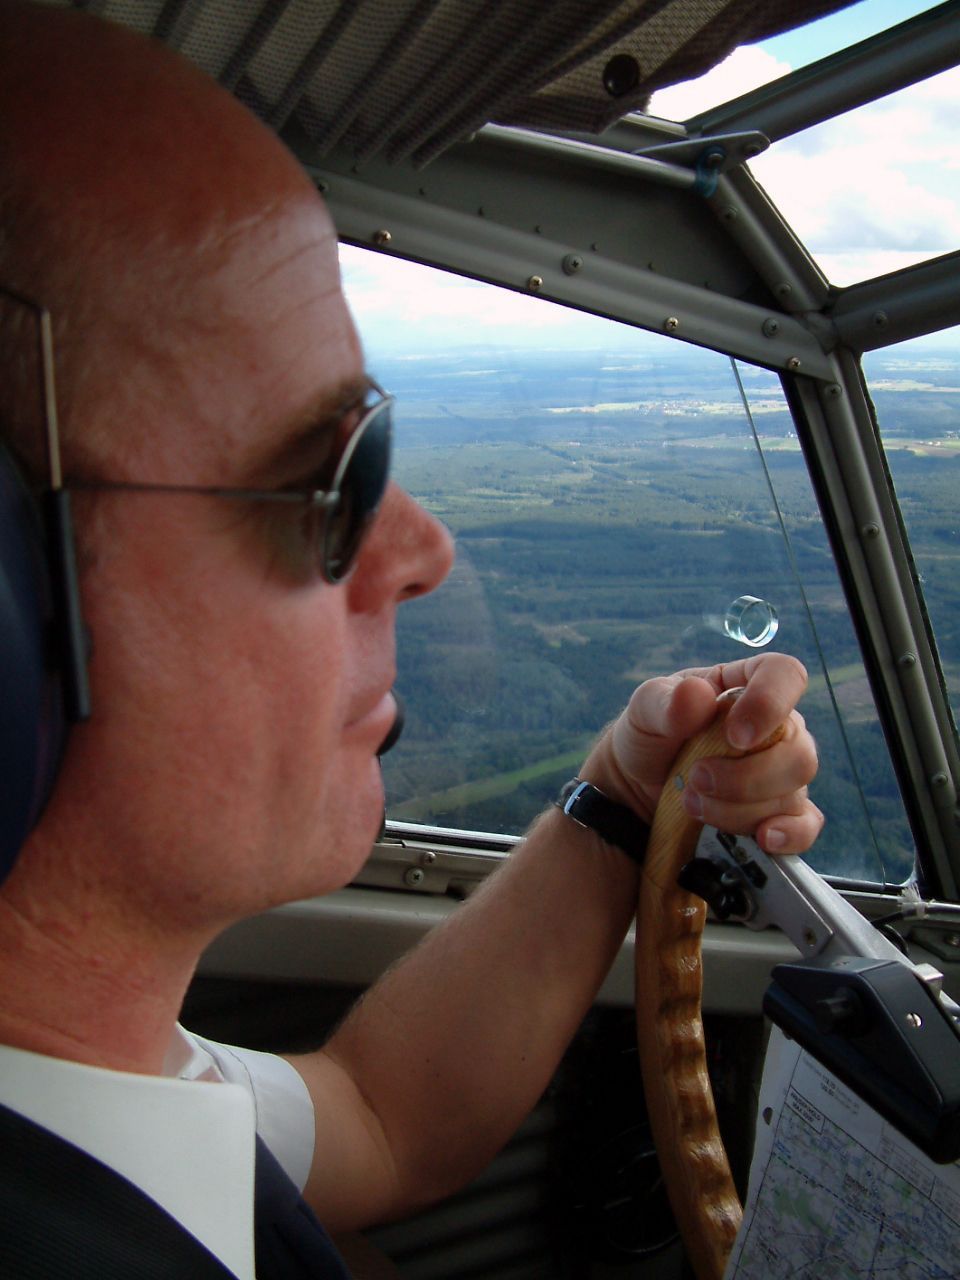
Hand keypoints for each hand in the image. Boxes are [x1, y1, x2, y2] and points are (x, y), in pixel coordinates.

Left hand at [580, 654, 822, 854]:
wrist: (638, 785)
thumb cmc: (650, 734)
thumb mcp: (644, 710)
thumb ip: (665, 702)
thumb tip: (696, 694)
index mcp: (746, 684)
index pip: (785, 675)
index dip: (770, 703)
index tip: (735, 735)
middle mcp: (776, 727)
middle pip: (798, 751)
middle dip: (745, 777)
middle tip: (696, 778)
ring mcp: (782, 771)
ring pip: (791, 793)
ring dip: (738, 808)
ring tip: (692, 803)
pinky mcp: (780, 812)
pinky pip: (804, 826)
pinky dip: (786, 835)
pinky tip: (761, 839)